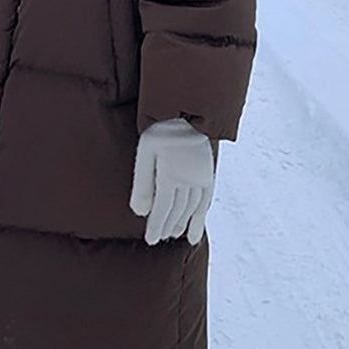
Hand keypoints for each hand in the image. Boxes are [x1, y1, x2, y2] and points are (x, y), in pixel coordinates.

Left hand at [129, 119, 214, 245]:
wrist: (188, 108)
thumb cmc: (161, 128)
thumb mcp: (145, 151)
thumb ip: (142, 182)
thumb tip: (139, 212)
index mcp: (171, 173)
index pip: (162, 208)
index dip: (156, 225)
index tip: (150, 240)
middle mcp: (189, 179)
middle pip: (177, 211)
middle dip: (167, 226)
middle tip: (159, 238)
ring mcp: (201, 177)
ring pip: (191, 209)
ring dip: (181, 224)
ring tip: (172, 234)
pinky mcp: (208, 173)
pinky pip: (205, 202)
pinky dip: (199, 220)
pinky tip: (194, 235)